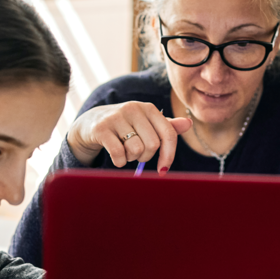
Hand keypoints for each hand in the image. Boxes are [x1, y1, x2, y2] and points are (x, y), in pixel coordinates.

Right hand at [67, 101, 191, 171]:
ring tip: (124, 151)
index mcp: (148, 108)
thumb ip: (167, 126)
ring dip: (130, 158)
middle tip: (136, 154)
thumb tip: (188, 123)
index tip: (163, 170)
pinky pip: (118, 154)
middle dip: (145, 157)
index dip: (169, 155)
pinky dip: (119, 162)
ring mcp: (116, 117)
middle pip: (152, 145)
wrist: (90, 122)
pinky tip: (115, 157)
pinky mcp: (102, 128)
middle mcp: (134, 108)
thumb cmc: (125, 126)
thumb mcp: (146, 124)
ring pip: (136, 150)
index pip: (169, 134)